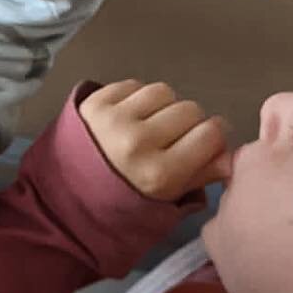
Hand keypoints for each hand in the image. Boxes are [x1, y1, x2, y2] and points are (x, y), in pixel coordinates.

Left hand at [80, 80, 230, 202]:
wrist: (62, 202)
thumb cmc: (120, 207)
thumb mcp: (165, 202)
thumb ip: (201, 176)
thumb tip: (230, 154)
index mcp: (160, 174)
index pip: (211, 134)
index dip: (215, 135)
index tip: (209, 139)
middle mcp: (138, 142)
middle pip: (190, 110)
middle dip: (190, 122)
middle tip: (176, 138)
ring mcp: (113, 118)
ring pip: (164, 92)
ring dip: (164, 106)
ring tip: (151, 125)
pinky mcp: (94, 102)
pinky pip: (134, 84)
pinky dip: (137, 98)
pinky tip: (130, 117)